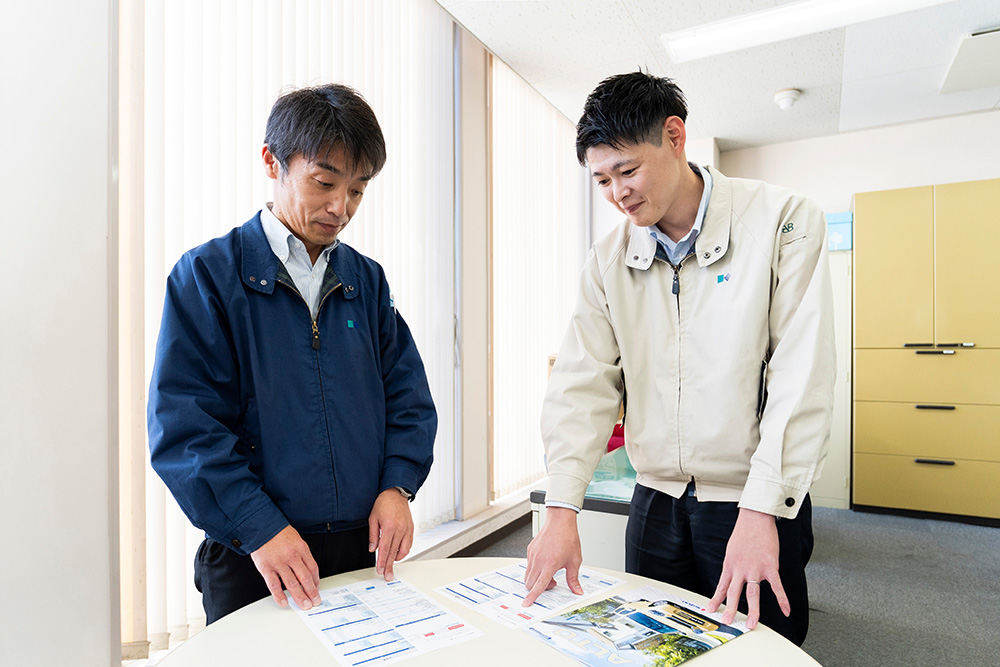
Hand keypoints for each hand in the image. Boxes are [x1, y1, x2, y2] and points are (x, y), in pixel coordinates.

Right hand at [250, 525, 320, 610]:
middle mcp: (292, 557)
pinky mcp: (266, 568)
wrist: (261, 527)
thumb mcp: (296, 539)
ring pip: (292, 584)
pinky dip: (279, 595)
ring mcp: (279, 563)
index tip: (317, 589)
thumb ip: (302, 555)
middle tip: (315, 602)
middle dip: (312, 592)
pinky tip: (284, 602)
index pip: (313, 568)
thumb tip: (307, 571)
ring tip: (304, 605)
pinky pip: (274, 585)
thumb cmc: (279, 533)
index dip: (316, 581)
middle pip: (305, 578)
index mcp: (301, 549)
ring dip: (300, 597)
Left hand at [368, 488, 413, 581]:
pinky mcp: (411, 529)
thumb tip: (373, 549)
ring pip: (403, 550)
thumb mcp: (373, 518)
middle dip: (389, 566)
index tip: (380, 570)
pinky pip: (408, 544)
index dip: (382, 562)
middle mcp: (400, 529)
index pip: (385, 549)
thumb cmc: (384, 503)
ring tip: (390, 564)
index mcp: (389, 527)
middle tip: (387, 576)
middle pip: (394, 553)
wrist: (396, 493)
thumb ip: (373, 535)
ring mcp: (407, 529)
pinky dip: (403, 551)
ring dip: (396, 559)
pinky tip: (397, 554)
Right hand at [522, 507, 583, 606]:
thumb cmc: (568, 538)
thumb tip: (577, 591)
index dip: (532, 597)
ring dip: (537, 579)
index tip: (526, 603)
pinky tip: (546, 562)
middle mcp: (539, 560)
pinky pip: (529, 565)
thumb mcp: (575, 560)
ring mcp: (533, 555)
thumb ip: (573, 578)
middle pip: (530, 583)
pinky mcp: (530, 550)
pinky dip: (535, 569)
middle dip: (539, 588)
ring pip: (528, 575)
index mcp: (550, 564)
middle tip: (553, 582)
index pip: (539, 585)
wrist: (560, 521)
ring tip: (550, 571)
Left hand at [705, 508, 789, 629]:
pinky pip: (777, 587)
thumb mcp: (731, 550)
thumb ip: (733, 565)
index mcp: (730, 566)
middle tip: (728, 622)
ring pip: (753, 594)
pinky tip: (786, 610)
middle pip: (734, 593)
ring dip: (753, 610)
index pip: (721, 587)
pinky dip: (782, 600)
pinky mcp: (770, 566)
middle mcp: (740, 569)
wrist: (755, 518)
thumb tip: (732, 576)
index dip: (715, 600)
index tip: (710, 610)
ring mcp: (755, 569)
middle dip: (730, 610)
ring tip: (752, 623)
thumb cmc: (744, 533)